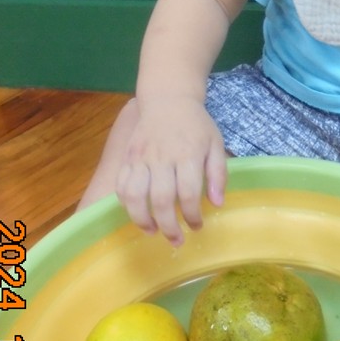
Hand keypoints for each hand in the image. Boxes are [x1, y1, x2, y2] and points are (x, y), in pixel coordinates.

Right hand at [115, 97, 226, 245]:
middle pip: (162, 199)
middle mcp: (163, 157)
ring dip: (143, 219)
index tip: (197, 226)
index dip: (192, 215)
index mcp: (188, 154)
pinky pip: (121, 185)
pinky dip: (126, 204)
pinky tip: (138, 213)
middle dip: (169, 226)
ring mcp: (141, 157)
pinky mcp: (127, 157)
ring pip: (135, 195)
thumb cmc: (196, 125)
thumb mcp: (216, 144)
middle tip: (176, 240)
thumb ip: (218, 174)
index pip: (188, 193)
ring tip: (153, 232)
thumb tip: (217, 203)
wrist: (168, 100)